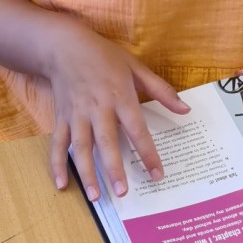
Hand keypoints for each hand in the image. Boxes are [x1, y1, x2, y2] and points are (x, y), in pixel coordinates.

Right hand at [47, 26, 189, 198]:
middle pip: (107, 143)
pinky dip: (57, 165)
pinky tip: (62, 185)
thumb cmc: (103, 56)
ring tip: (95, 197)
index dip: (148, 154)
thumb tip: (185, 109)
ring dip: (87, 173)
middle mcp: (97, 109)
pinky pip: (58, 144)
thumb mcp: (135, 67)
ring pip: (81, 148)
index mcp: (120, 96)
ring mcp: (77, 115)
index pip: (137, 130)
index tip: (157, 174)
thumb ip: (160, 90)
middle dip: (114, 169)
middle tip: (123, 192)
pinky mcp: (61, 118)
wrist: (64, 46)